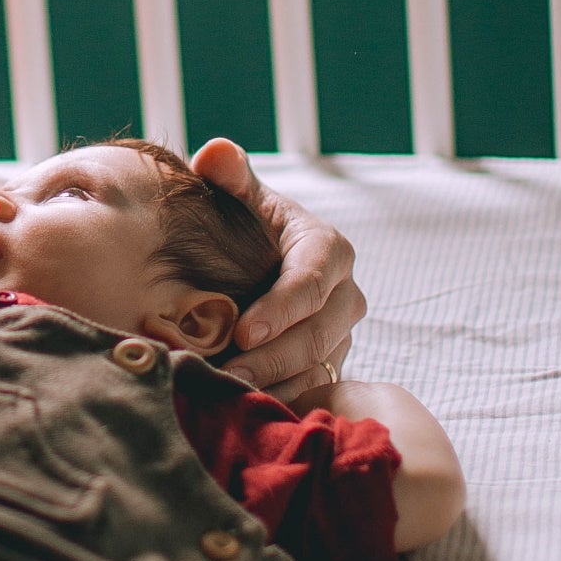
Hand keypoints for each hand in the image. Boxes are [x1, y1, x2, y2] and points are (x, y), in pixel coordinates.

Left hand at [190, 137, 365, 396]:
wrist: (257, 265)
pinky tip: (244, 406)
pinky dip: (279, 399)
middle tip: (231, 372)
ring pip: (318, 366)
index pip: (313, 279)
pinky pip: (312, 389)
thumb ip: (229, 175)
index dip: (283, 307)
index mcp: (328, 248)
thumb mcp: (240, 198)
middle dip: (275, 355)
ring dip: (276, 383)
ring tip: (231, 393)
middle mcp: (345, 294)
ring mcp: (341, 334)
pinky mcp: (329, 365)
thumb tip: (215, 153)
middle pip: (320, 332)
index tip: (244, 328)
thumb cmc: (246, 227)